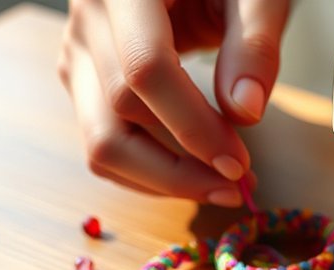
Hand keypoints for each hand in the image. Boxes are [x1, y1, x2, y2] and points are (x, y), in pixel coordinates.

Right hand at [59, 0, 289, 205]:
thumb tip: (244, 113)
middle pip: (115, 114)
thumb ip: (255, 44)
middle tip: (238, 185)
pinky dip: (151, 171)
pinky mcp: (83, 80)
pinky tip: (197, 173)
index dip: (192, 125)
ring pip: (101, 143)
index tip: (238, 164)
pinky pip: (106, 142)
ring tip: (221, 187)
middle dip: (179, 166)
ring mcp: (78, 52)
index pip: (144, 68)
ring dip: (163, 180)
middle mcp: (88, 18)